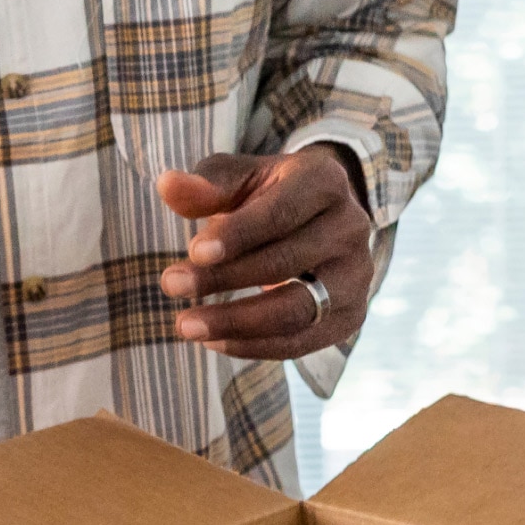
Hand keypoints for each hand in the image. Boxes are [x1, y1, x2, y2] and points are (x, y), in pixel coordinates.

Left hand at [157, 145, 372, 359]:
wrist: (315, 220)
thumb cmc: (266, 195)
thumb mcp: (238, 179)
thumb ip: (206, 185)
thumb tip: (167, 186)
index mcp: (325, 182)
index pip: (281, 213)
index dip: (238, 234)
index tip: (193, 252)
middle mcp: (351, 227)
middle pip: (285, 262)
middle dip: (223, 278)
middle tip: (171, 284)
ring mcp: (356, 276)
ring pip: (296, 310)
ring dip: (235, 322)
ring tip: (185, 325)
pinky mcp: (350, 315)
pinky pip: (300, 342)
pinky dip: (252, 346)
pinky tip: (213, 341)